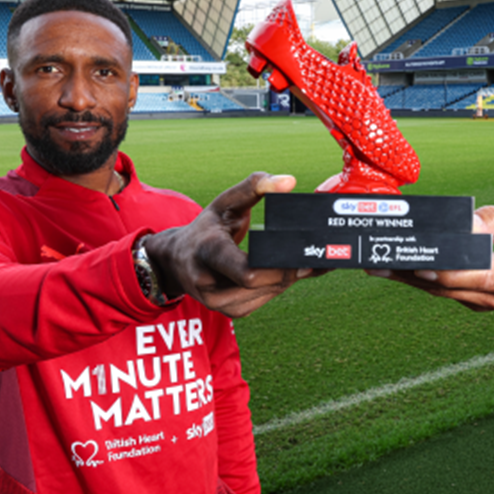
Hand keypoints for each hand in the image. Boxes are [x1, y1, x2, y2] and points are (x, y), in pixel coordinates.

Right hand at [143, 172, 309, 318]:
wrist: (176, 261)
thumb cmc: (205, 228)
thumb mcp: (224, 202)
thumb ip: (255, 186)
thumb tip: (290, 182)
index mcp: (208, 252)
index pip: (247, 272)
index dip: (278, 266)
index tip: (302, 249)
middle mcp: (210, 283)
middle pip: (264, 283)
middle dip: (291, 268)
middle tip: (317, 253)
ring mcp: (219, 302)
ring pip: (269, 293)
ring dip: (289, 277)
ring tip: (305, 259)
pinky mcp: (231, 312)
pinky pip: (265, 299)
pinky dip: (280, 284)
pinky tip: (289, 270)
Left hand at [370, 203, 493, 311]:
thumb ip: (493, 219)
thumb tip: (464, 221)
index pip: (469, 275)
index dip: (439, 271)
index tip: (412, 262)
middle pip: (446, 287)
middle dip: (410, 274)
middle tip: (379, 262)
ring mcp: (486, 303)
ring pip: (442, 293)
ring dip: (410, 280)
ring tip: (379, 267)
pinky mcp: (478, 304)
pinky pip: (447, 294)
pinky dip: (424, 283)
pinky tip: (402, 271)